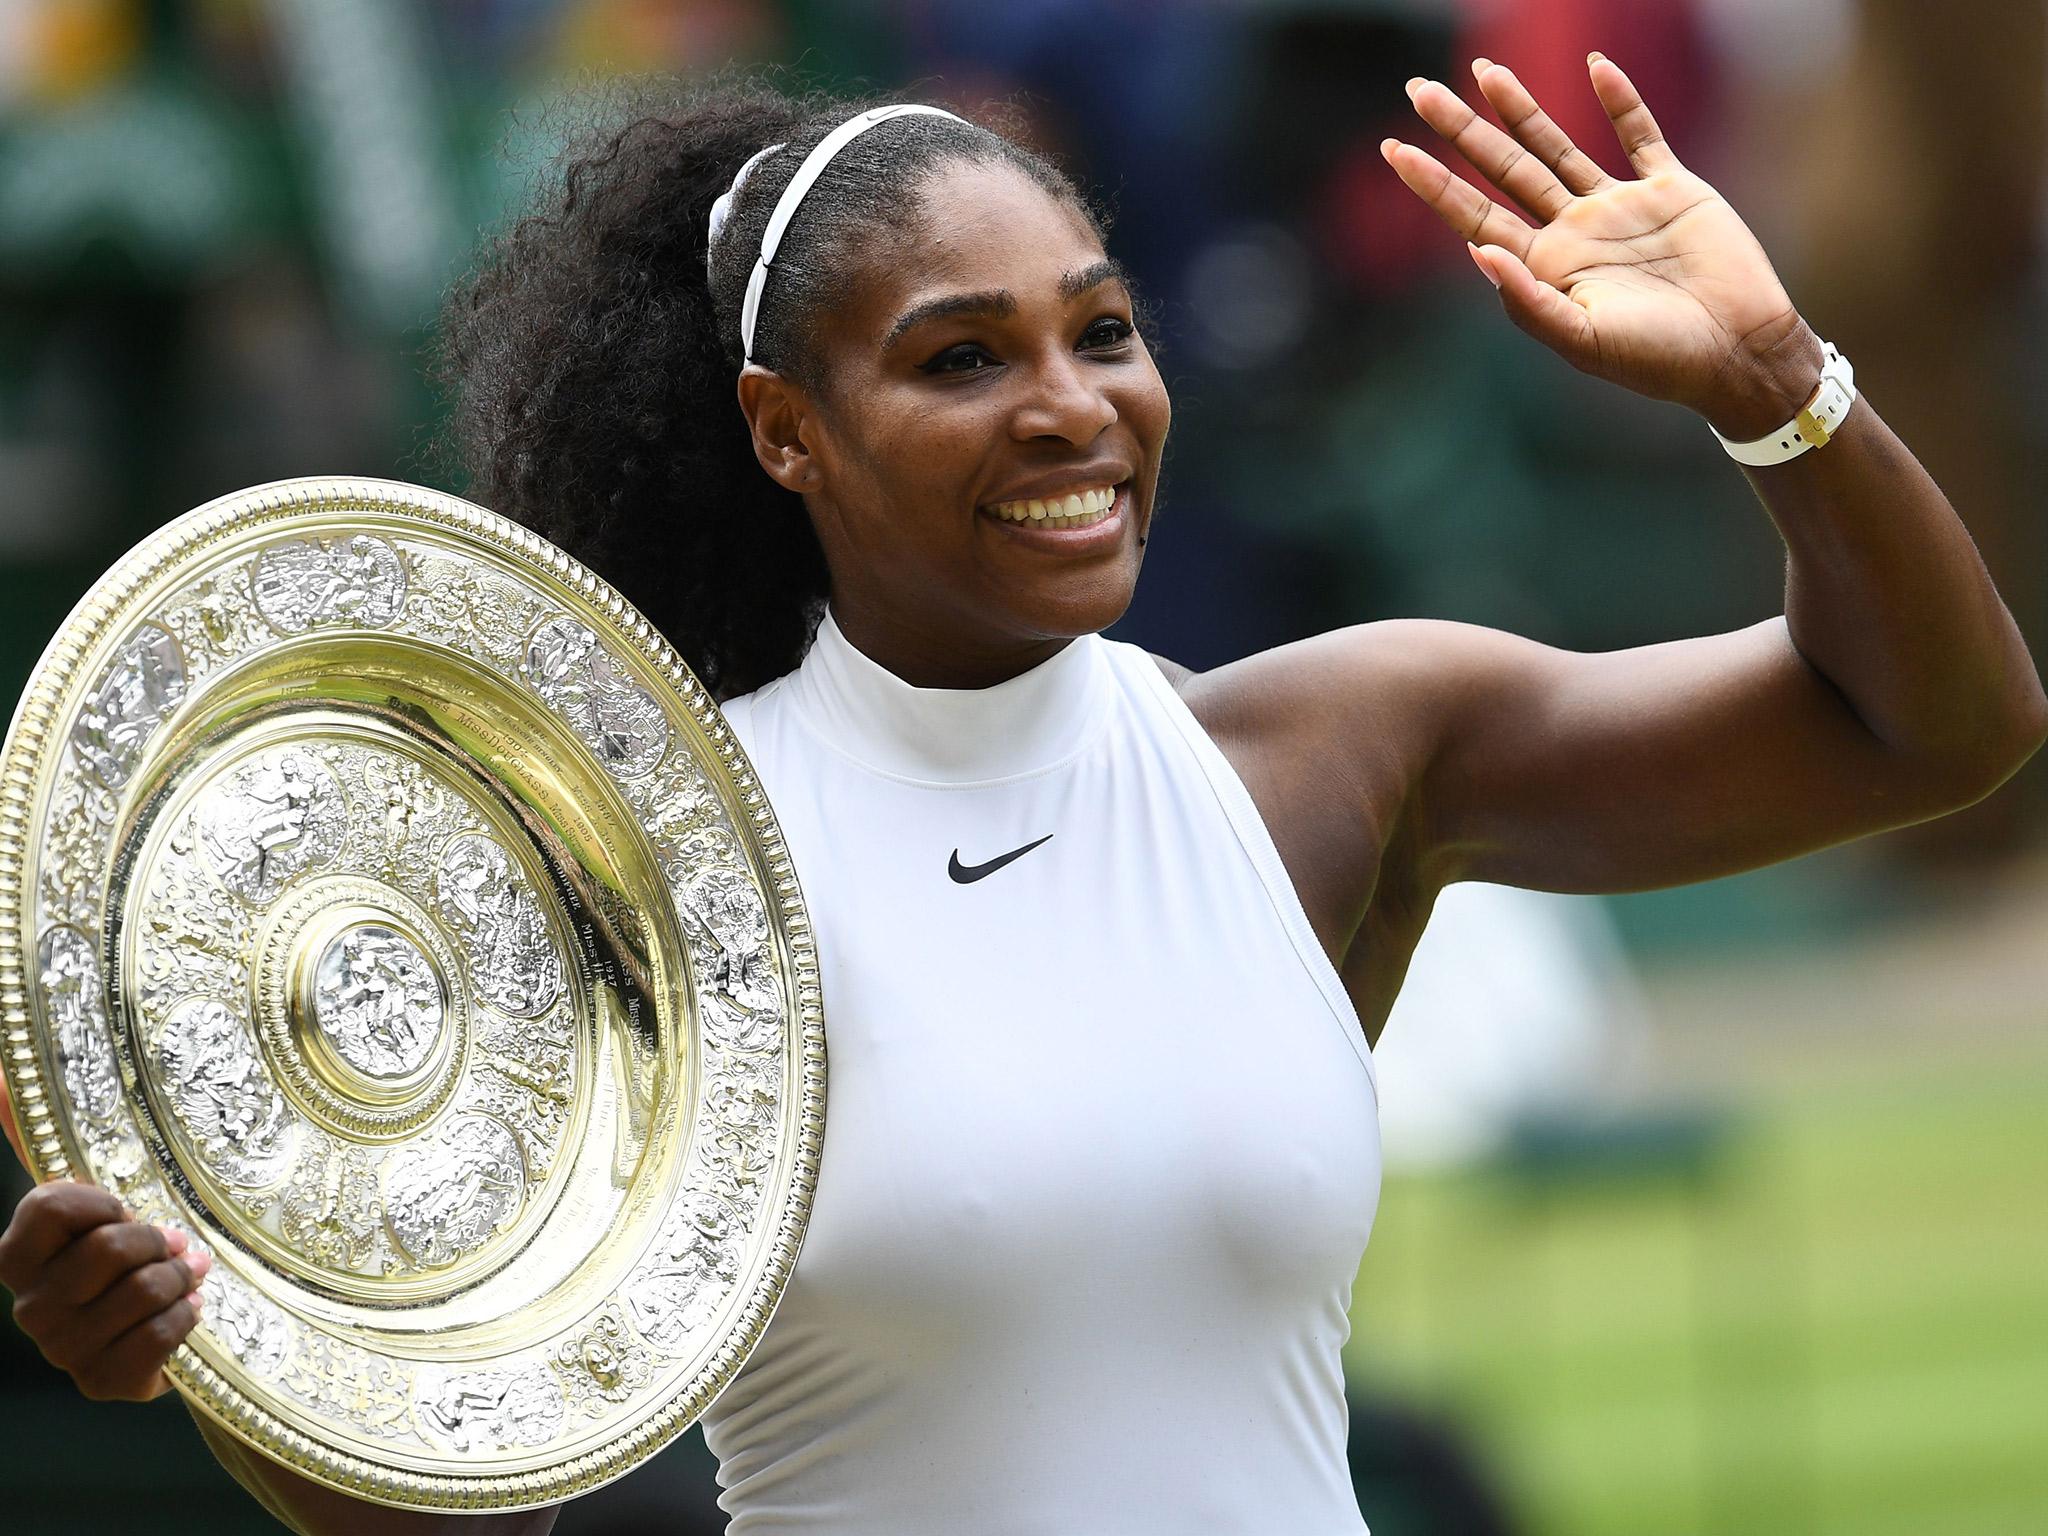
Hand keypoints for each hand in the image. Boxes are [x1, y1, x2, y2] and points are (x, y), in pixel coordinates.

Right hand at [0, 1180, 209, 1401]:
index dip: (100, 1203)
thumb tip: (168, 1238)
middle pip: (110, 1247)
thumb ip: (114, 1219)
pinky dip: (186, 1313)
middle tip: (176, 1248)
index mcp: (19, 1262)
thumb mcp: (102, 1232)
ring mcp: (62, 1347)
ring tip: (190, 1274)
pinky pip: (159, 1332)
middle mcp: (31, 1307)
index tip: (125, 1215)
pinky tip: (189, 1307)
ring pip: (143, 1289)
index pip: (50, 1208)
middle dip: (157, 1242)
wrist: (128, 1348)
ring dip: (180, 1276)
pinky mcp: (99, 1379)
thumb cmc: (116, 1276)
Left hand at [1383, 53, 1824, 440]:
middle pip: (1504, 169)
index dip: (1434, 183)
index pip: (1475, 214)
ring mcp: (1618, 208)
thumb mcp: (1582, 340)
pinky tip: (1596, 67)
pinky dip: (1621, 101)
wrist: (1738, 353)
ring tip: (1484, 71)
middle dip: (1461, 130)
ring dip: (1521, 109)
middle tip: (1419, 91)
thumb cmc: (1658, 361)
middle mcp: (1572, 232)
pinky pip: (1641, 135)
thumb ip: (1527, 300)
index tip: (1393, 150)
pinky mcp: (1670, 191)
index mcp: (1545, 268)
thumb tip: (1473, 251)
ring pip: (1557, 146)